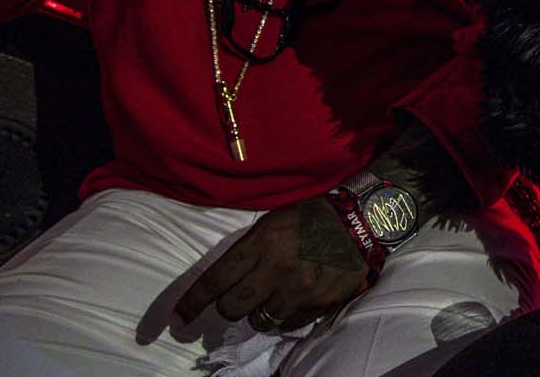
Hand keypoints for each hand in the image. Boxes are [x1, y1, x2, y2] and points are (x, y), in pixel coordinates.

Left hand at [173, 195, 370, 331]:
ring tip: (274, 296)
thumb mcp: (273, 222)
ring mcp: (299, 289)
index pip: (215, 281)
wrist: (363, 221)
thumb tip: (222, 282)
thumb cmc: (311, 217)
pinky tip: (295, 299)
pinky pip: (288, 323)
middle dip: (231, 306)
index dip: (191, 303)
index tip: (177, 320)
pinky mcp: (319, 303)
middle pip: (232, 308)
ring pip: (259, 320)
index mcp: (261, 243)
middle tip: (242, 296)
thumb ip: (248, 249)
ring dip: (260, 312)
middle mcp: (277, 269)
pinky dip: (285, 315)